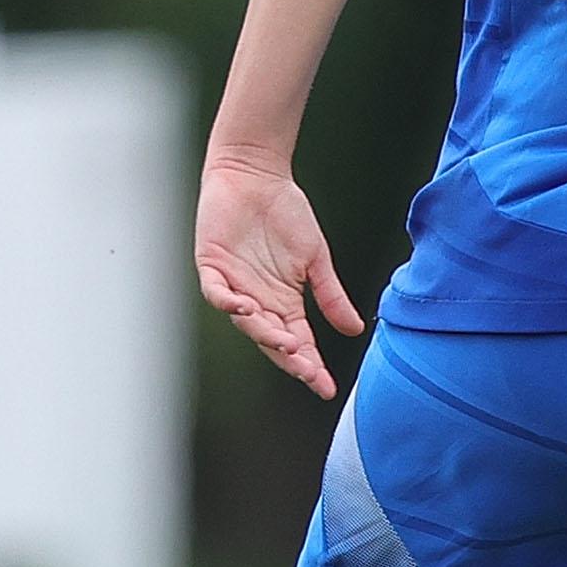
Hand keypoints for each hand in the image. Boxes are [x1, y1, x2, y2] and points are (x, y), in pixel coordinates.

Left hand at [196, 151, 363, 398]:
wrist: (256, 177)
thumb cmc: (286, 214)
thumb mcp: (316, 258)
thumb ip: (330, 295)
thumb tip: (354, 329)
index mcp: (283, 302)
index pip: (298, 342)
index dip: (311, 366)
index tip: (327, 388)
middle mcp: (257, 301)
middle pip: (272, 339)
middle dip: (291, 359)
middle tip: (309, 373)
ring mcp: (233, 285)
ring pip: (246, 321)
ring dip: (265, 334)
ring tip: (287, 344)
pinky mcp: (212, 267)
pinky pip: (217, 293)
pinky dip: (229, 302)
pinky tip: (246, 309)